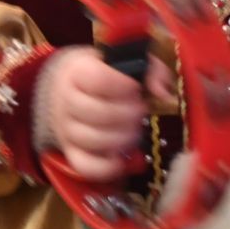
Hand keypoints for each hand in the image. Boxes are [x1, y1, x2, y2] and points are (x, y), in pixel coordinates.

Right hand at [41, 47, 175, 180]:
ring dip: (121, 138)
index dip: (122, 85)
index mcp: (79, 72)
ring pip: (91, 139)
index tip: (136, 87)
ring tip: (134, 129)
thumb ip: (150, 70)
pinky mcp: (70, 152)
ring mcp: (66, 129)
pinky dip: (105, 167)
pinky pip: (84, 166)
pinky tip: (120, 157)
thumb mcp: (128, 61)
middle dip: (127, 114)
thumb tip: (162, 93)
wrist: (72, 87)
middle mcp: (67, 100)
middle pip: (95, 112)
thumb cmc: (108, 74)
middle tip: (140, 110)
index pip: (97, 79)